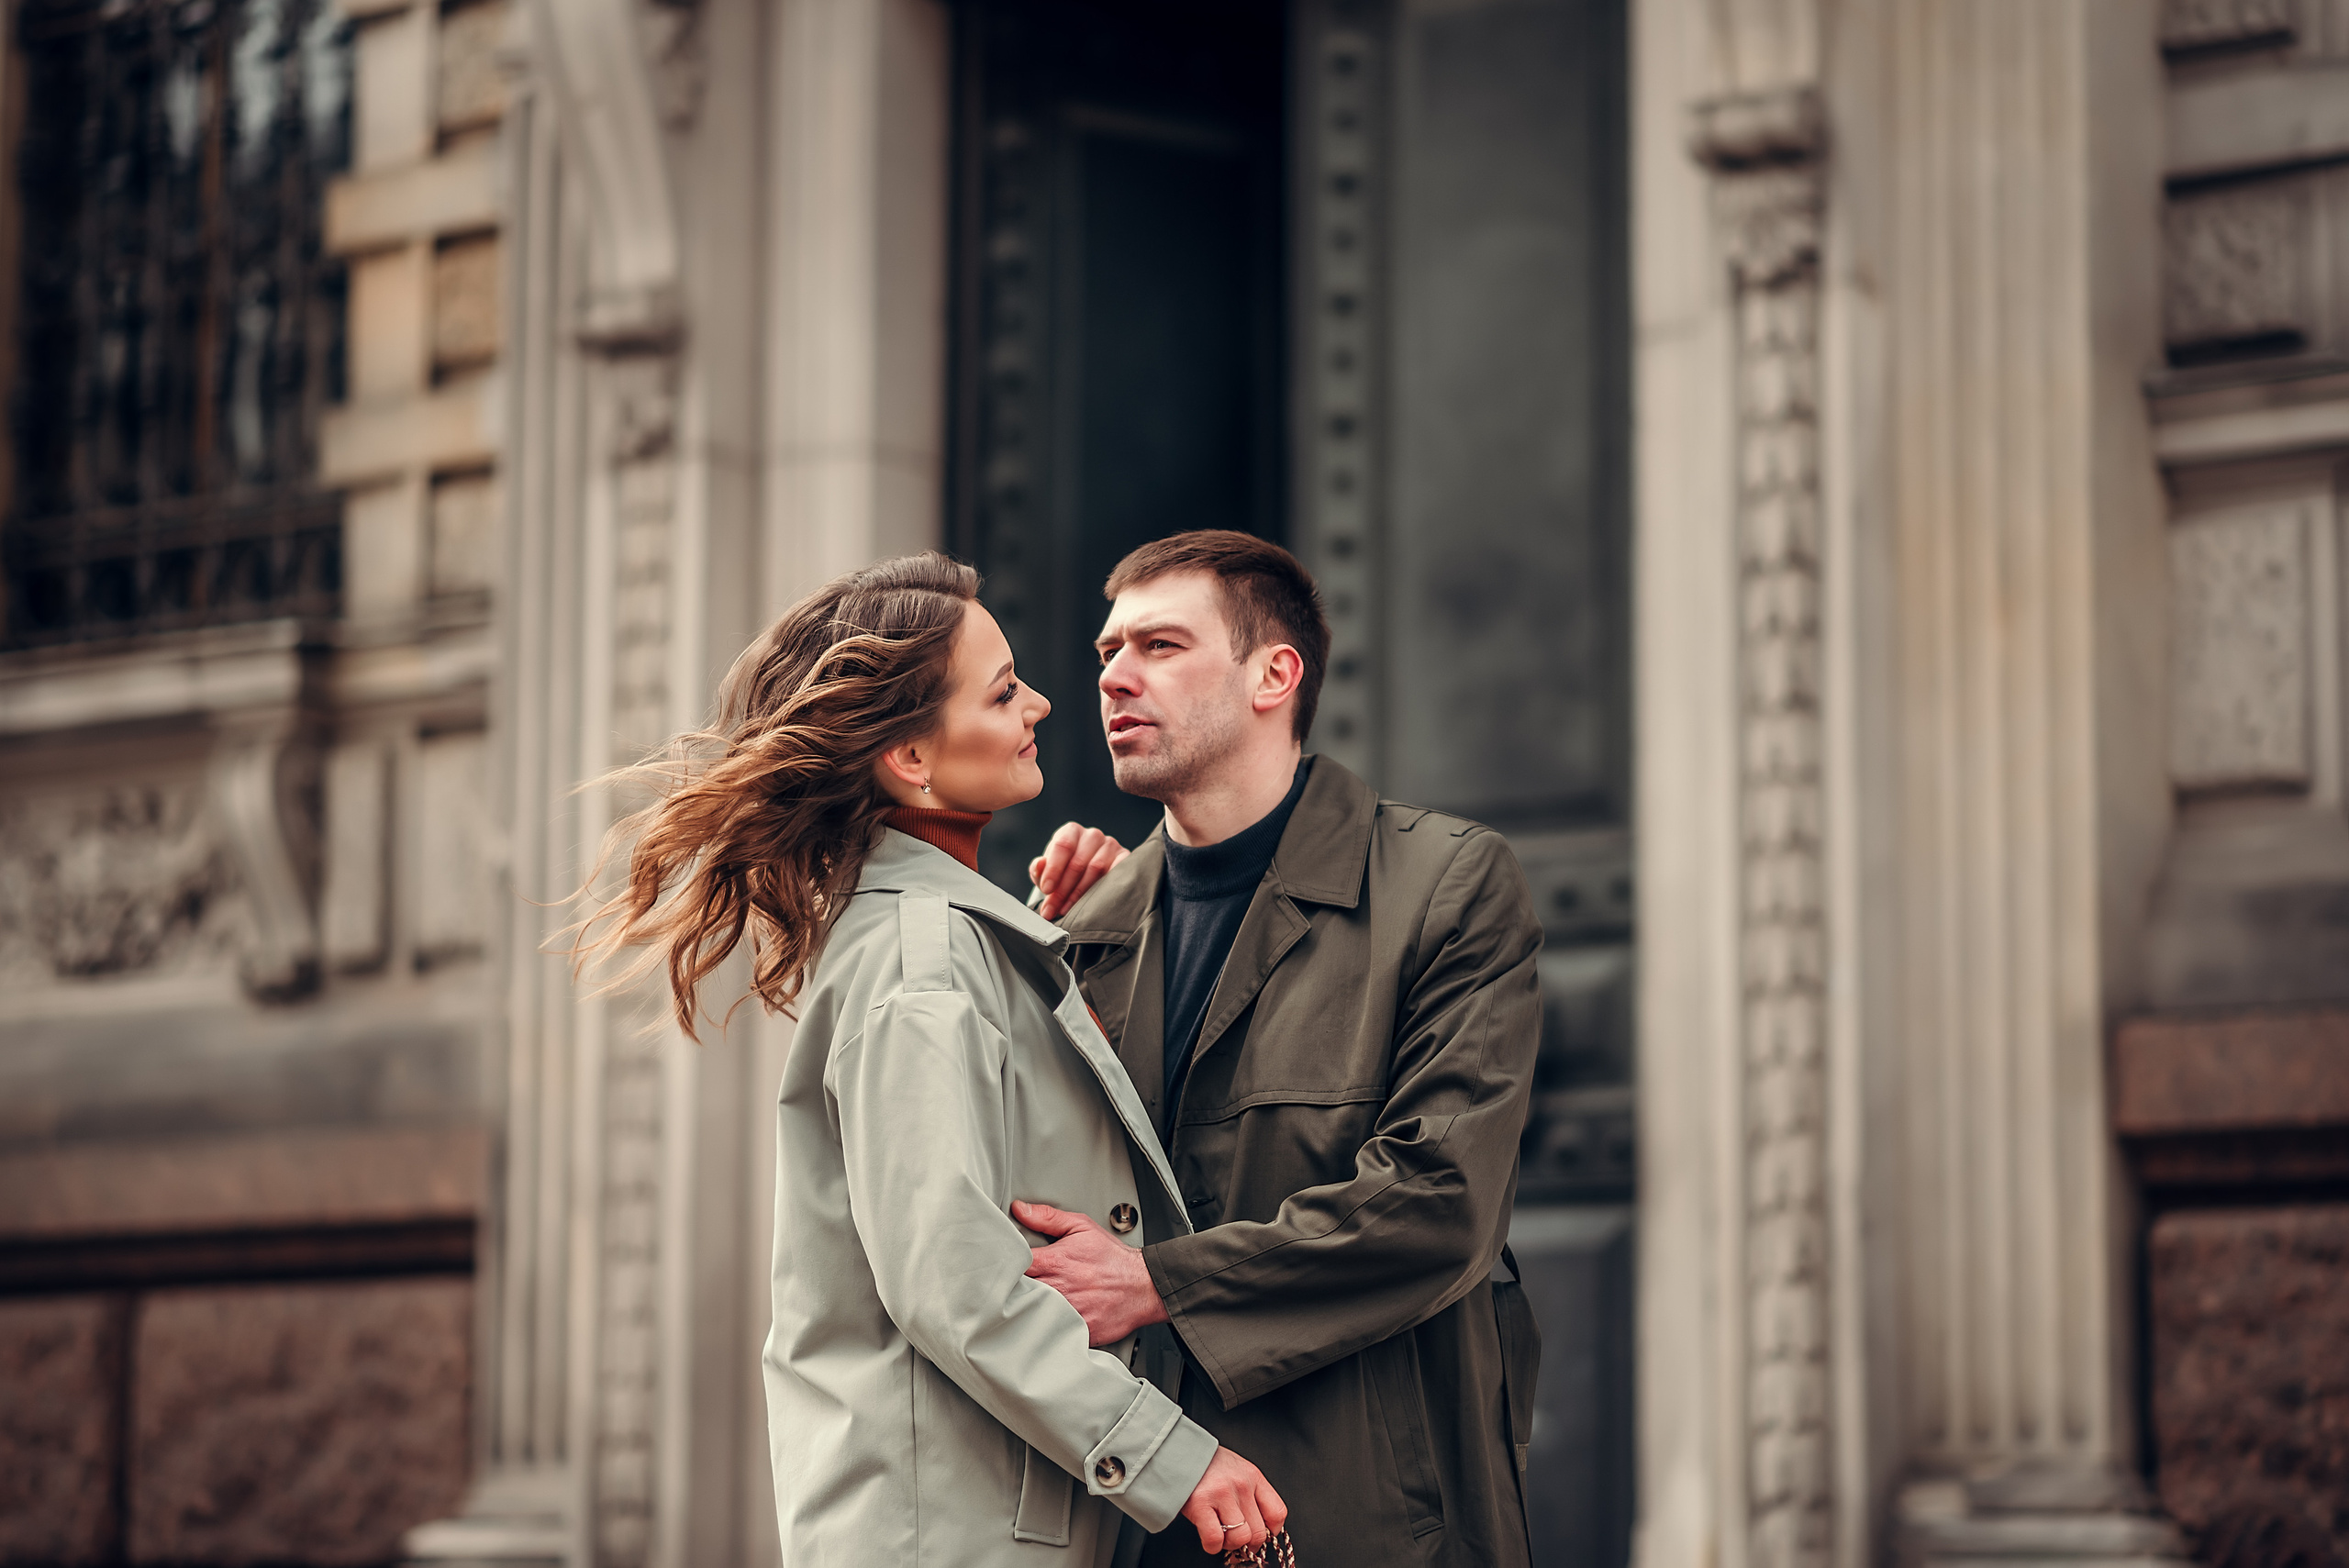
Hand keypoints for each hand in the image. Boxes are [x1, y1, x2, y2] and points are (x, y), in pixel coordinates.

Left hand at [1012, 1200, 1168, 1345]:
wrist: (1143, 1286)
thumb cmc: (1112, 1259)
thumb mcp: (1081, 1227)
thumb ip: (1048, 1218)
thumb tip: (1020, 1209)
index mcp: (1054, 1262)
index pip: (1012, 1265)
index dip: (1001, 1267)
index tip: (999, 1268)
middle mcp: (1057, 1288)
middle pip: (1016, 1293)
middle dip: (1009, 1290)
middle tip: (1005, 1289)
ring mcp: (1065, 1313)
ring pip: (1029, 1315)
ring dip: (1023, 1311)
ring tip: (1021, 1306)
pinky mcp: (1075, 1332)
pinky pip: (1048, 1335)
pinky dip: (1042, 1330)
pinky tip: (1042, 1324)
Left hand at [1028, 822, 1127, 919]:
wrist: (1085, 877)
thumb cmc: (1062, 872)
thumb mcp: (1046, 871)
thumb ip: (1038, 869)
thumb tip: (1039, 866)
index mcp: (1071, 831)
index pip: (1063, 846)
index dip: (1054, 869)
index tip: (1046, 890)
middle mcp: (1092, 835)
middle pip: (1078, 862)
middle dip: (1062, 889)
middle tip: (1052, 909)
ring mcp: (1111, 845)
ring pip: (1096, 869)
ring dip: (1079, 893)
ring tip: (1067, 910)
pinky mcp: (1125, 858)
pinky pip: (1115, 873)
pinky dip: (1103, 890)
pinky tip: (1092, 903)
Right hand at [1181, 1447, 1286, 1555]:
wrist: (1179, 1450)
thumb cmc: (1208, 1465)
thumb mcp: (1238, 1470)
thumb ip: (1251, 1494)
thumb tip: (1260, 1528)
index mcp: (1253, 1476)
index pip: (1277, 1513)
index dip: (1270, 1532)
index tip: (1260, 1535)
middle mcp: (1241, 1485)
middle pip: (1259, 1532)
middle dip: (1247, 1543)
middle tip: (1236, 1539)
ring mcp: (1221, 1494)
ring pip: (1239, 1538)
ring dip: (1229, 1544)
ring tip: (1221, 1535)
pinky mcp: (1200, 1504)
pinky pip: (1215, 1539)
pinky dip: (1213, 1546)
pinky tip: (1209, 1539)